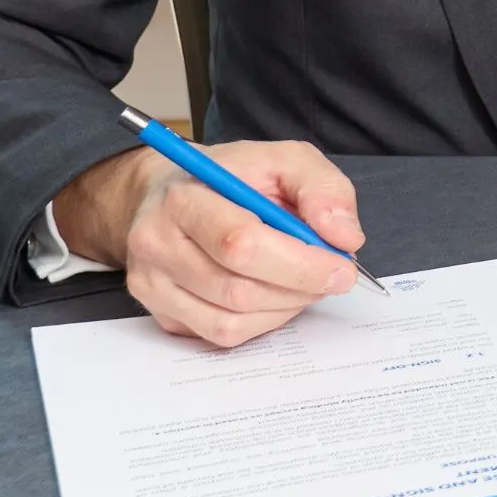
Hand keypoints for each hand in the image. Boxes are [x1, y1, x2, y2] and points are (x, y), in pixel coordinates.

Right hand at [50, 138, 366, 348]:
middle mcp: (156, 245)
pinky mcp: (162, 315)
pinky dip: (262, 321)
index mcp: (183, 198)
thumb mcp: (285, 160)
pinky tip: (273, 294)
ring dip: (284, 307)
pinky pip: (221, 335)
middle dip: (299, 288)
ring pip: (231, 322)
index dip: (299, 263)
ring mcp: (153, 286)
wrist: (172, 193)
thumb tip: (344, 238)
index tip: (342, 267)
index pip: (240, 243)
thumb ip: (323, 189)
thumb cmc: (231, 176)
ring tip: (302, 280)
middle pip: (237, 290)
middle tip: (332, 276)